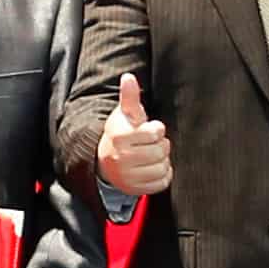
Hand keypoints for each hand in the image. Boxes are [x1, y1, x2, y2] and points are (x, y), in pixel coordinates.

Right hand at [94, 68, 172, 198]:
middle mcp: (121, 158)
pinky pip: (162, 182)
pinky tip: (151, 168)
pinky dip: (162, 174)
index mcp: (120, 136)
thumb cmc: (121, 133)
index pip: (156, 132)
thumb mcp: (124, 114)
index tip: (148, 130)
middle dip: (160, 145)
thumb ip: (129, 96)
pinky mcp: (136, 190)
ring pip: (163, 166)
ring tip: (150, 156)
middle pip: (161, 150)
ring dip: (162, 160)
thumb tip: (128, 77)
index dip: (156, 130)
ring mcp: (128, 176)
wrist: (105, 161)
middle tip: (149, 144)